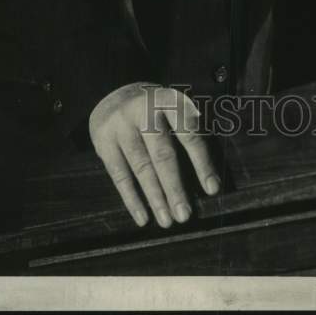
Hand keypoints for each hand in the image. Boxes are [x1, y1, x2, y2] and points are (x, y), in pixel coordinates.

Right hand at [88, 81, 219, 229]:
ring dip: (155, 198)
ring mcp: (121, 125)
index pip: (188, 134)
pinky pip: (119, 175)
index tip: (212, 189)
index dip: (201, 162)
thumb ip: (191, 130)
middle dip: (175, 187)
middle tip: (185, 215)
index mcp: (169, 101)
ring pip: (141, 167)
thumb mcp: (174, 106)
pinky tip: (143, 217)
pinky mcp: (103, 140)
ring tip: (167, 221)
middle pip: (162, 154)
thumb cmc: (155, 109)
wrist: (113, 94)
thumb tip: (210, 173)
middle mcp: (144, 110)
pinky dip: (131, 199)